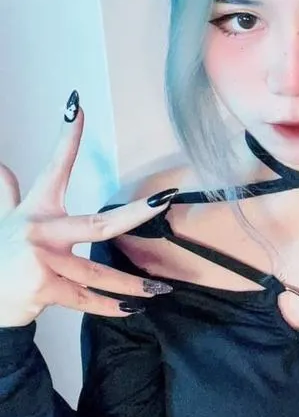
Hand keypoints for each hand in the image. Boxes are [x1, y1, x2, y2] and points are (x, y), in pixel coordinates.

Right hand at [0, 92, 176, 326]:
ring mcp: (43, 262)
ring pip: (99, 274)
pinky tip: (133, 310)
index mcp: (35, 211)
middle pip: (99, 223)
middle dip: (136, 214)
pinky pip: (86, 300)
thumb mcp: (3, 222)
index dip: (65, 138)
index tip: (76, 107)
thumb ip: (6, 194)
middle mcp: (39, 233)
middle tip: (164, 201)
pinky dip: (110, 307)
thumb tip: (2, 167)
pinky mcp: (45, 290)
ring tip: (159, 291)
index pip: (53, 168)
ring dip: (132, 286)